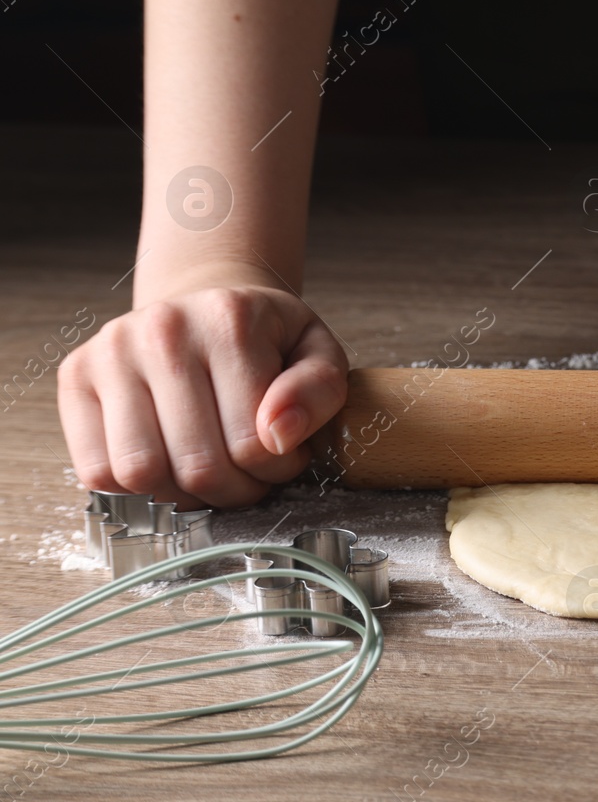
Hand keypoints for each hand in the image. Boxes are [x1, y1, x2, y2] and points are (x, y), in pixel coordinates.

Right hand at [59, 276, 347, 508]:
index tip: (284, 456)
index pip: (252, 443)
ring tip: (208, 472)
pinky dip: (135, 488)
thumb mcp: (317, 351)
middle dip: (234, 490)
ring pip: (141, 474)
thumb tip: (280, 435)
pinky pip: (96, 471)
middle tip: (250, 475)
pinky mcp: (75, 376)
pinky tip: (166, 464)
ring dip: (183, 495)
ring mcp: (110, 353)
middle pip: (197, 465)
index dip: (277, 469)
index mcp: (228, 322)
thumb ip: (319, 390)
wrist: (204, 306)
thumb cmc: (266, 338)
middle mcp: (161, 331)